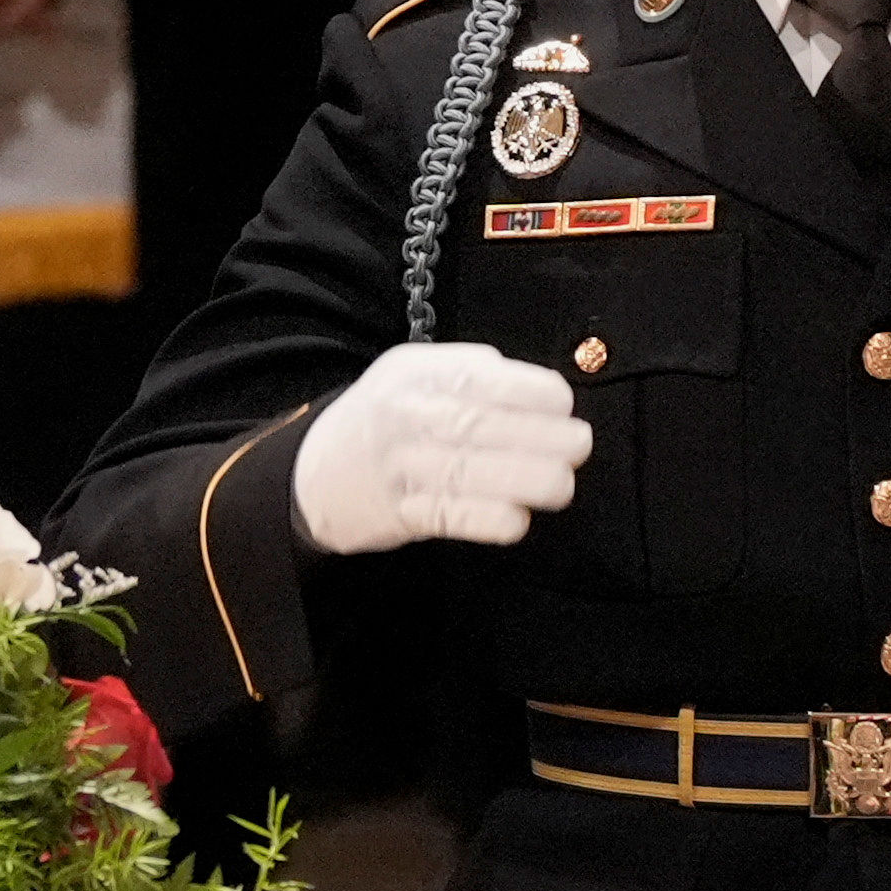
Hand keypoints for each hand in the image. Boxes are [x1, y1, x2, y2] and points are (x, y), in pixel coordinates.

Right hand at [291, 339, 590, 553]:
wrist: (312, 473)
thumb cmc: (382, 417)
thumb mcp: (412, 372)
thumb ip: (468, 371)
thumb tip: (535, 385)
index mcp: (417, 376)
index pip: (482, 378)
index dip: (532, 392)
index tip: (562, 405)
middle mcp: (406, 418)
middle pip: (481, 426)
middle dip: (543, 439)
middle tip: (578, 447)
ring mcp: (401, 467)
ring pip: (471, 474)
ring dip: (528, 481)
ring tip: (560, 484)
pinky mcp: (401, 513)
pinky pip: (453, 517)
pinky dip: (492, 520)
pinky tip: (519, 518)